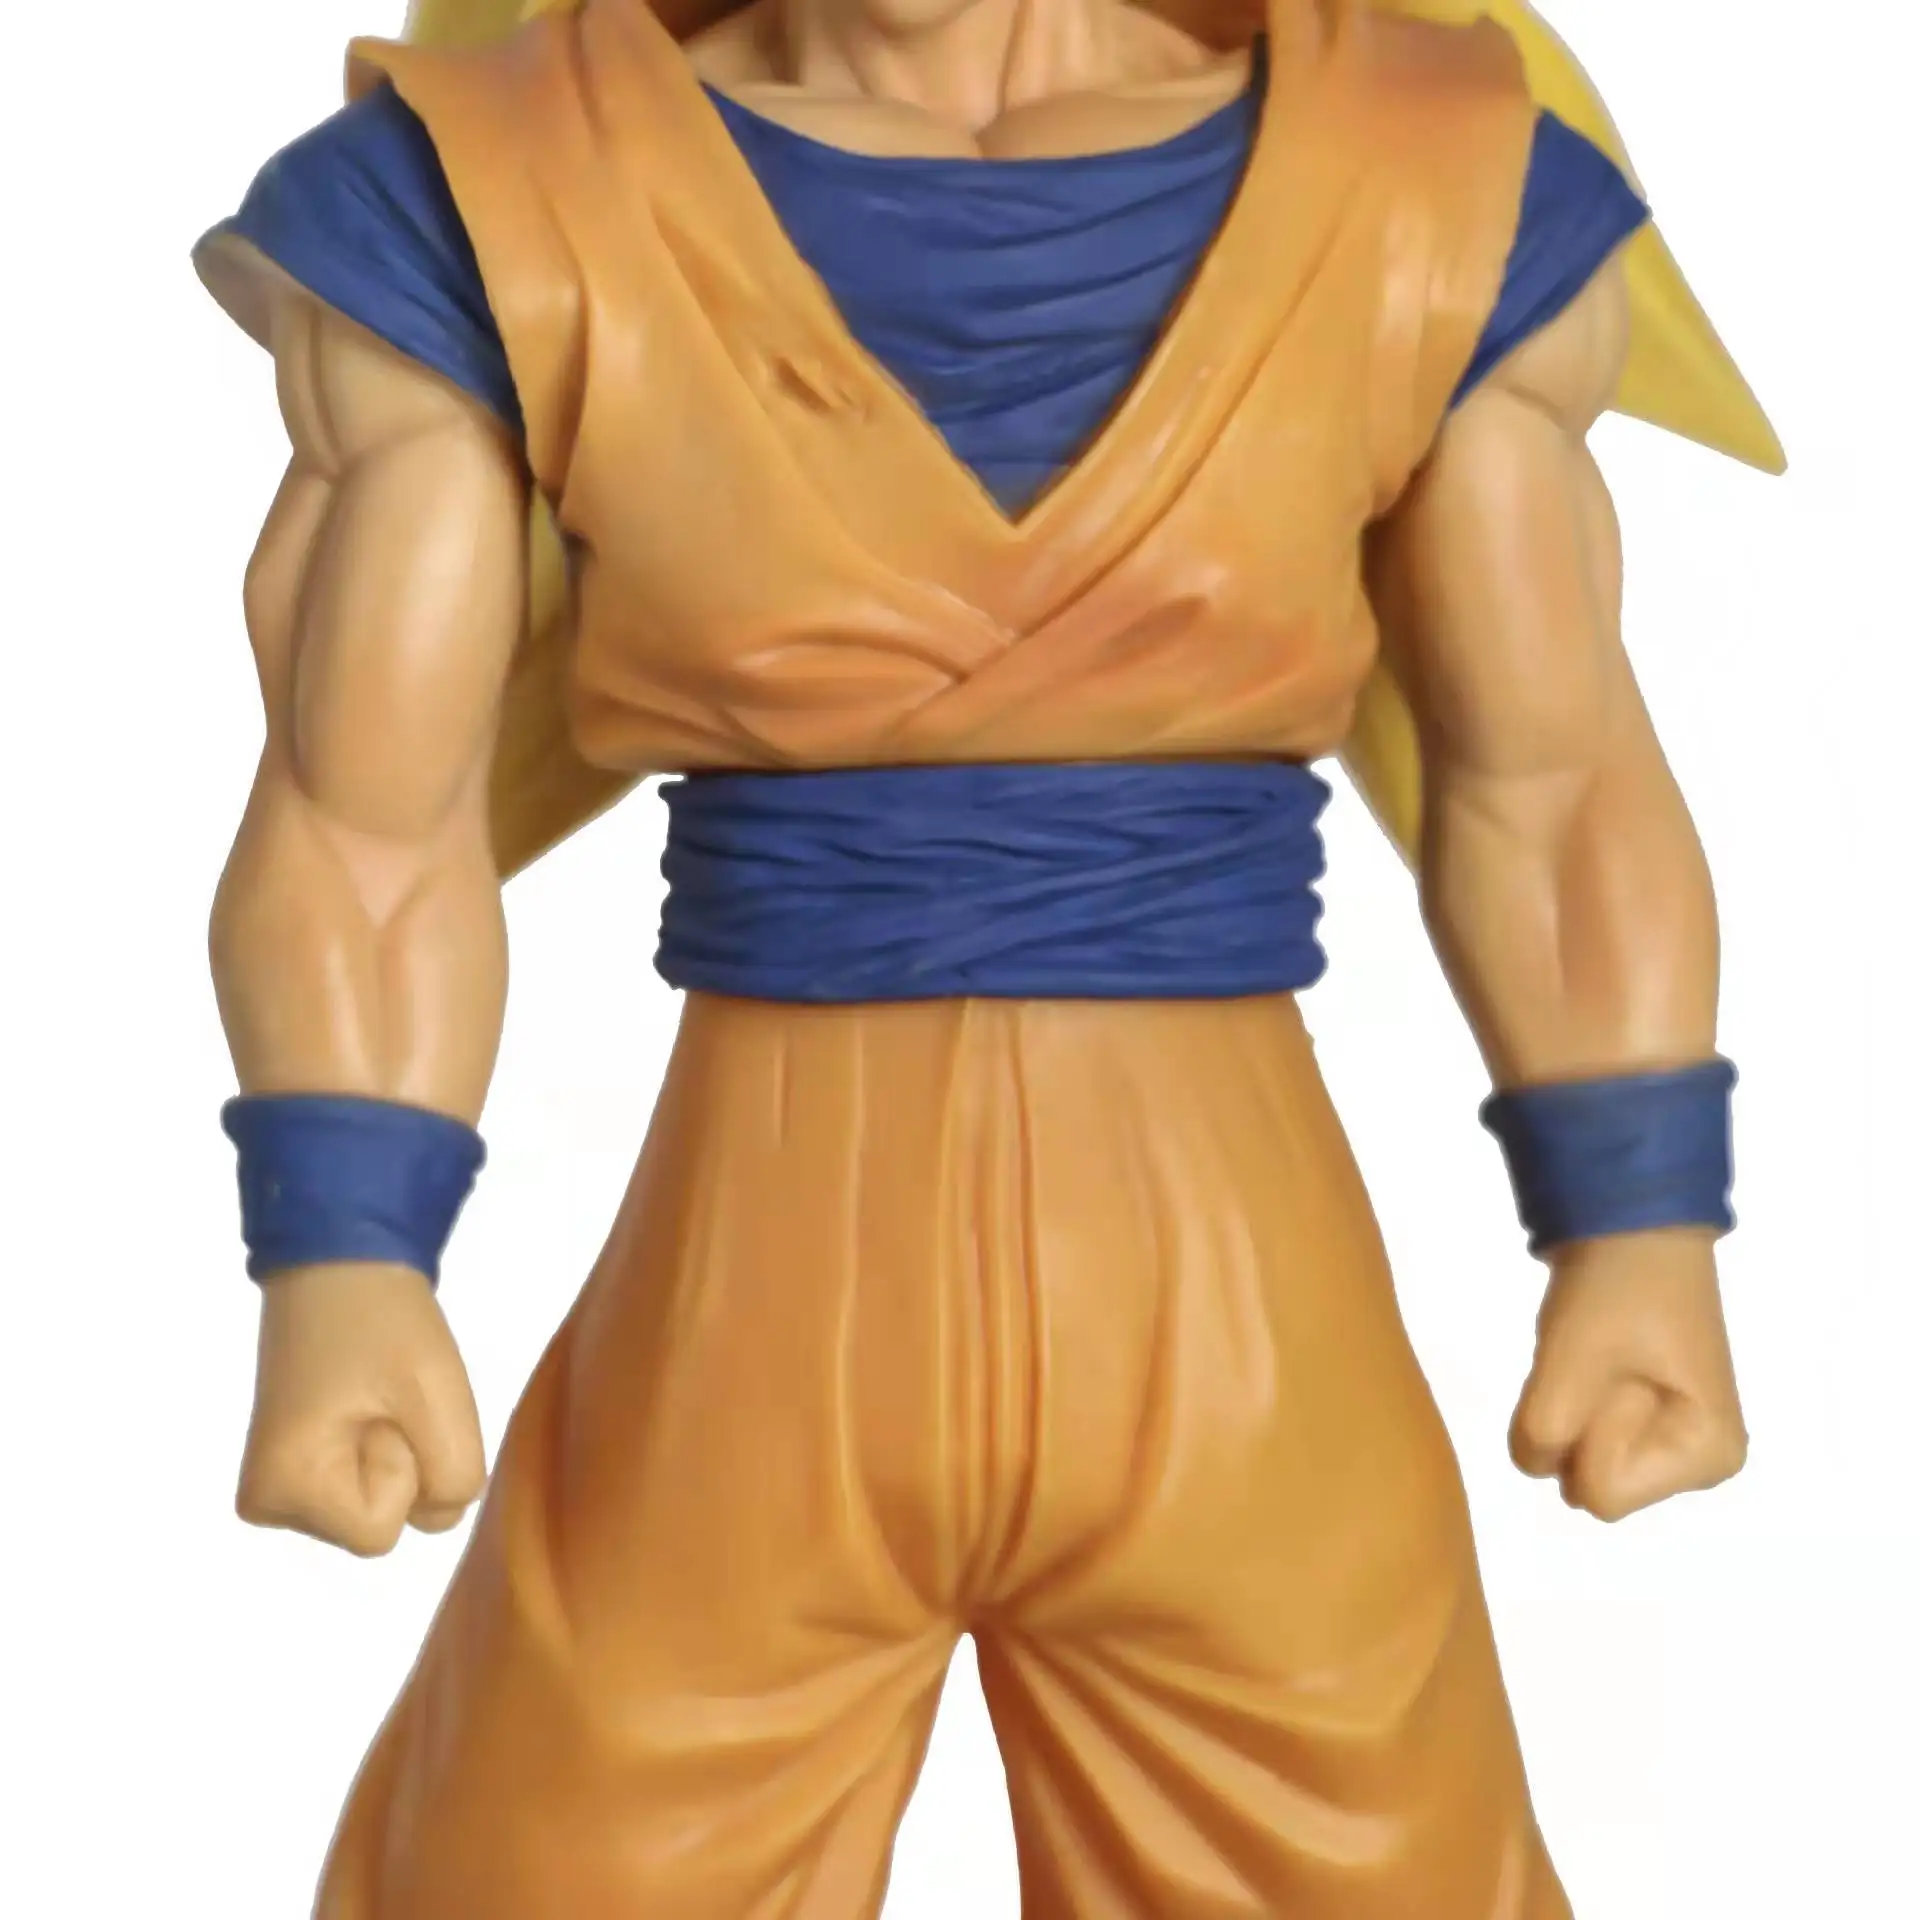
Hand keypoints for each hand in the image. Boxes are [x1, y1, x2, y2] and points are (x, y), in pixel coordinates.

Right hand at [237, 1262, 486, 1556]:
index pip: (379, 1532)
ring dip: (397, 1452)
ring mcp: (276, 1485)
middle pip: (376, 1524)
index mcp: (280, 1489)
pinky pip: (366, 1484)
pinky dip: (383, 1448)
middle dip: (401, 1462)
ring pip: (377, 1505)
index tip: (383, 1406)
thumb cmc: (386, 1322)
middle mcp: (266, 1502)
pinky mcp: (292, 1465)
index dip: (403, 1469)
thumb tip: (442, 1512)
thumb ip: (454, 1479)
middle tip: (379, 1394)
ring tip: (371, 1392)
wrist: (341, 1262)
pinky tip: (362, 1400)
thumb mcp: (440, 1399)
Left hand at [1510, 1228, 1747, 1521]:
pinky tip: (1595, 1356)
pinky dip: (1572, 1397)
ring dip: (1572, 1408)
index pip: (1603, 1496)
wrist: (1631, 1222)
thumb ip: (1546, 1431)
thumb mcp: (1572, 1358)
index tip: (1611, 1371)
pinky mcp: (1646, 1417)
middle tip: (1602, 1359)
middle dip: (1578, 1424)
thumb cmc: (1614, 1288)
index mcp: (1708, 1457)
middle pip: (1594, 1483)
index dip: (1587, 1433)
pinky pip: (1580, 1432)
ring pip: (1580, 1459)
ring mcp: (1673, 1442)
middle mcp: (1701, 1465)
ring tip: (1600, 1353)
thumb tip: (1537, 1466)